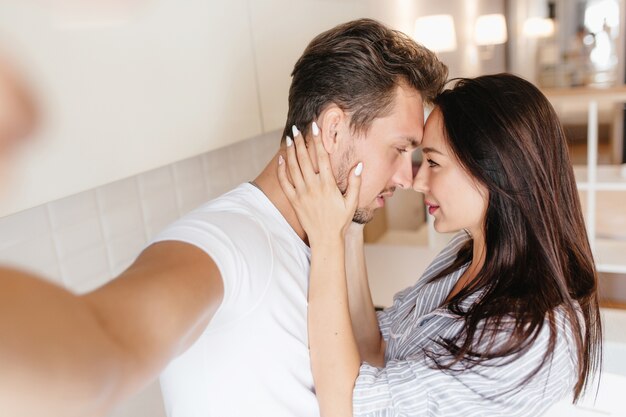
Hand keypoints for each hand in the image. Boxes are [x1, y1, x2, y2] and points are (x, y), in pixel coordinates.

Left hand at [277, 123, 361, 246]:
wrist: (325, 239)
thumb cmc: (340, 220)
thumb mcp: (352, 202)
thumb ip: (355, 182)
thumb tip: (359, 165)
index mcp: (328, 185)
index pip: (322, 157)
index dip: (318, 140)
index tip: (315, 127)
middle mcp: (313, 187)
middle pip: (304, 159)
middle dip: (300, 141)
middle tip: (297, 128)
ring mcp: (301, 194)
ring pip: (293, 168)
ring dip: (291, 152)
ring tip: (290, 138)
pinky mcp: (294, 201)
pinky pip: (285, 183)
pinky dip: (281, 170)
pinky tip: (281, 159)